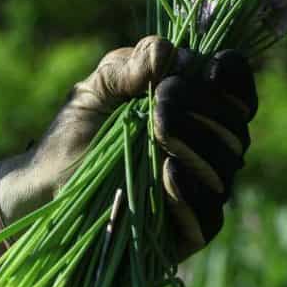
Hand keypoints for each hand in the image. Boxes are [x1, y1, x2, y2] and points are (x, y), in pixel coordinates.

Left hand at [0, 36, 256, 259]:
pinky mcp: (188, 232)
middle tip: (162, 100)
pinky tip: (167, 172)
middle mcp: (211, 148)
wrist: (48, 182)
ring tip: (159, 132)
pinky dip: (191, 191)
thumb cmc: (79, 129)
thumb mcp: (99, 87)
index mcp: (199, 107)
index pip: (238, 89)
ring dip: (196, 142)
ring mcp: (202, 191)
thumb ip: (130, 64)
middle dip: (203, 107)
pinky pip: (210, 216)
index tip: (208, 71)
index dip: (233, 76)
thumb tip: (168, 55)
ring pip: (227, 167)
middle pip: (236, 126)